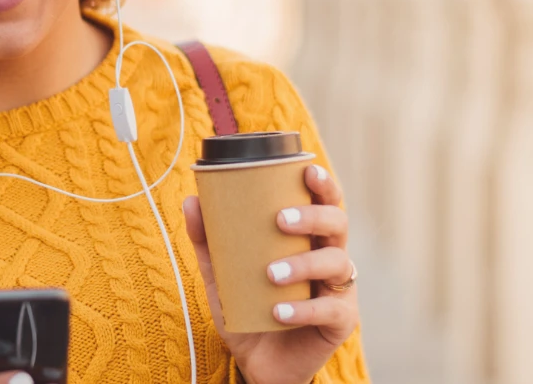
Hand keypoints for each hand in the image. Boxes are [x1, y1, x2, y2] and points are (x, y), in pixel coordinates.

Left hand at [183, 164, 359, 383]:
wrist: (259, 365)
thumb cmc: (249, 313)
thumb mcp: (223, 278)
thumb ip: (209, 243)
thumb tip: (191, 201)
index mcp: (309, 240)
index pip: (325, 203)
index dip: (323, 183)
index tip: (307, 169)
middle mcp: (329, 258)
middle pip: (338, 223)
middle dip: (313, 215)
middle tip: (280, 220)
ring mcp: (339, 290)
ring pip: (337, 262)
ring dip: (304, 264)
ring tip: (272, 274)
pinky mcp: (341, 321)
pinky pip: (329, 310)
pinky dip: (303, 309)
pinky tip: (279, 311)